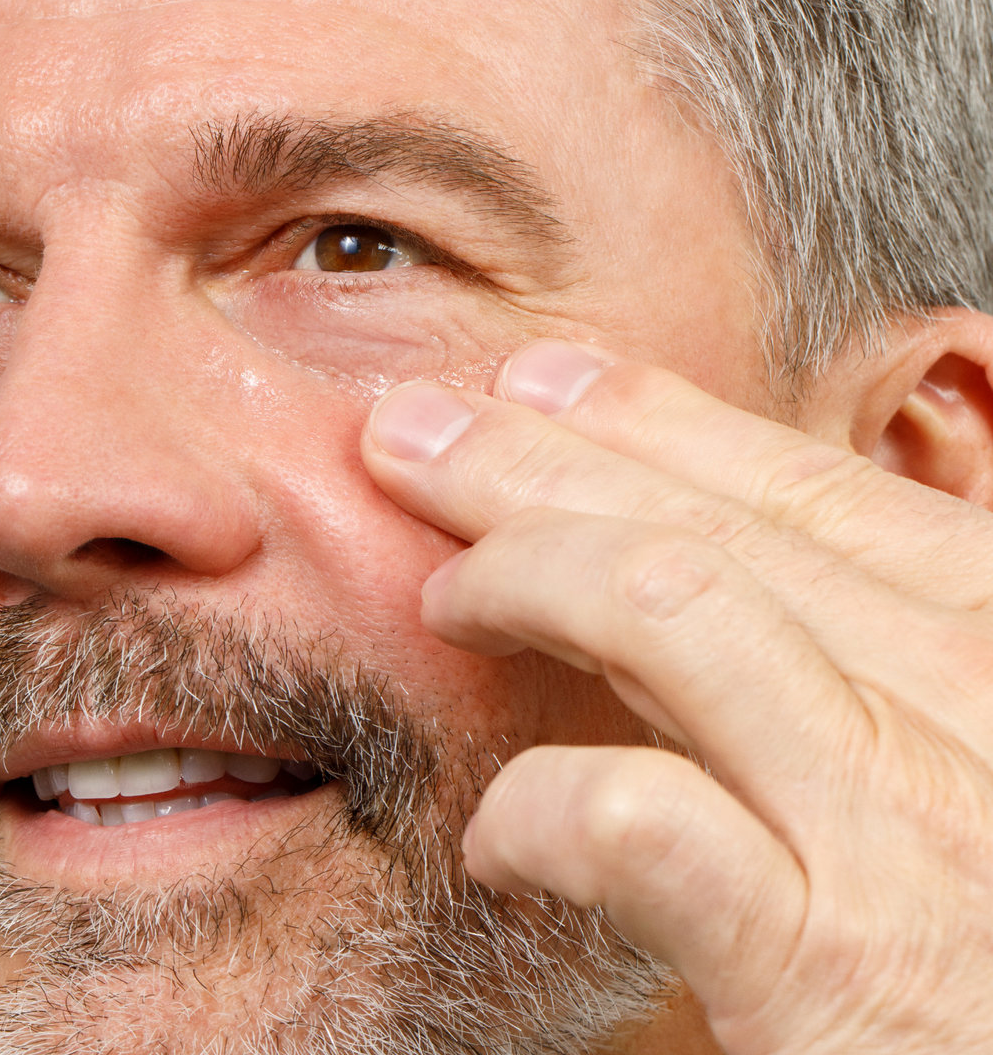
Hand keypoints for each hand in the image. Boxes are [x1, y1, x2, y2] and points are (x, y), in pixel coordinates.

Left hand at [360, 338, 992, 1054]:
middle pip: (706, 523)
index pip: (805, 487)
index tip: (540, 383)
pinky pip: (635, 820)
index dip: (655, 420)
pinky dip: (537, 805)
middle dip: (532, 459)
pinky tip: (494, 837)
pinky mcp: (837, 965)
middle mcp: (974, 695)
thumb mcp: (965, 752)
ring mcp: (908, 822)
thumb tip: (696, 556)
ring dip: (521, 577)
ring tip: (444, 597)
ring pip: (662, 606)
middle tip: (412, 429)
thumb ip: (861, 655)